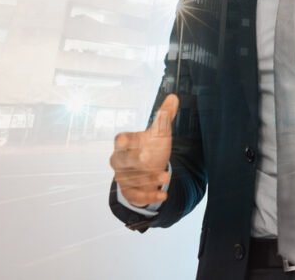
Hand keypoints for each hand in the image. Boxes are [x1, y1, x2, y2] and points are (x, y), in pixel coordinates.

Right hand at [109, 93, 177, 207]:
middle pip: (120, 161)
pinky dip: (149, 196)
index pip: (120, 140)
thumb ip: (164, 117)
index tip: (125, 141)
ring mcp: (123, 177)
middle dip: (133, 161)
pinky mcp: (130, 191)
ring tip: (165, 177)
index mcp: (125, 143)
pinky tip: (163, 195)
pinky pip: (136, 196)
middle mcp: (120, 161)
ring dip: (148, 179)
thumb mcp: (159, 133)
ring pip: (131, 179)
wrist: (148, 169)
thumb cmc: (150, 147)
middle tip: (147, 159)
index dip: (123, 141)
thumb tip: (174, 97)